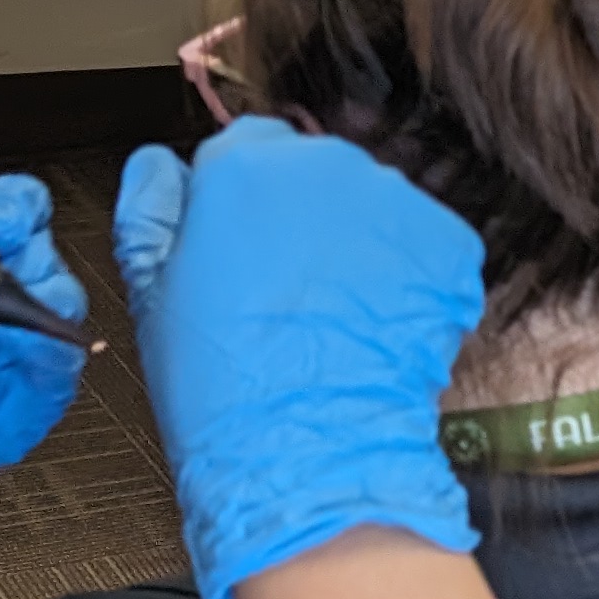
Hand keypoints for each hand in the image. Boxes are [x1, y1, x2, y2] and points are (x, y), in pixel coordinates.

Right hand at [117, 118, 487, 598]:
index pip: (246, 147)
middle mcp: (326, 167)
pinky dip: (406, 275)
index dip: (239, 202)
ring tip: (329, 314)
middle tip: (283, 290)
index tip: (242, 246)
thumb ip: (149, 213)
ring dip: (355, 243)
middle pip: (312, 173)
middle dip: (299, 218)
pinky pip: (423, 244)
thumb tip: (157, 165)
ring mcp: (395, 203)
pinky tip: (372, 323)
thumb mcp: (152, 294)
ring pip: (370, 206)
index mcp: (245, 167)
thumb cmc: (224, 385)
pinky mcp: (449, 242)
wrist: (307, 451)